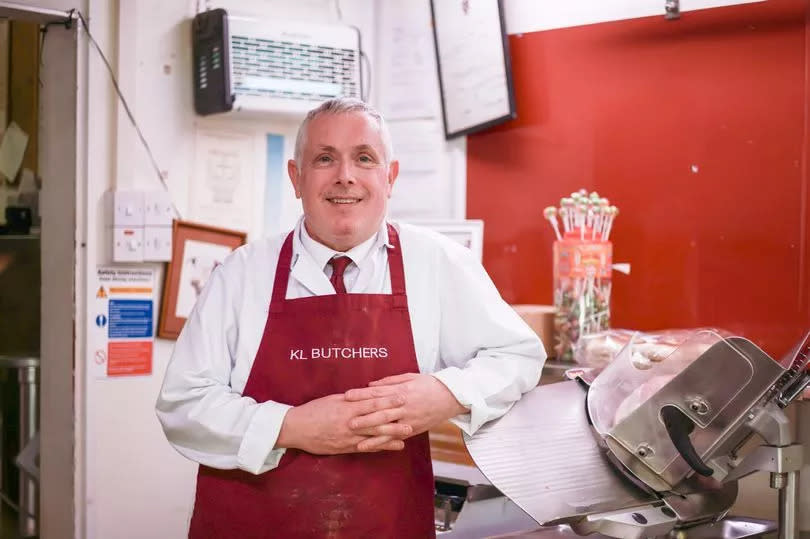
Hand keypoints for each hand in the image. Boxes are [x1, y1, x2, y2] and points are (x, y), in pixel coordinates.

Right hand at [276, 393, 411, 454]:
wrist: (296, 429)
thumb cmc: (313, 411)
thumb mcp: (332, 400)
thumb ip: (350, 399)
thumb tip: (365, 394)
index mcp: (346, 407)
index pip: (371, 402)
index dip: (387, 400)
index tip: (401, 395)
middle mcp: (349, 422)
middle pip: (376, 419)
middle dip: (395, 416)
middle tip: (411, 413)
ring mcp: (348, 436)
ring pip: (374, 435)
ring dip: (392, 433)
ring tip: (408, 431)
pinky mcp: (345, 447)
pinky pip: (367, 447)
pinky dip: (382, 446)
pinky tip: (394, 445)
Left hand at [344, 373, 467, 448]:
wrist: (451, 397)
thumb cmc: (429, 384)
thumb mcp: (409, 377)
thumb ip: (389, 382)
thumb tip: (370, 385)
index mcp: (401, 390)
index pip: (377, 392)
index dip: (361, 394)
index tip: (347, 396)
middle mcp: (404, 405)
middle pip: (380, 411)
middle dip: (363, 417)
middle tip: (347, 421)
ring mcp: (409, 419)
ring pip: (387, 427)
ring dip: (371, 434)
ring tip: (356, 439)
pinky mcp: (413, 429)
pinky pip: (396, 437)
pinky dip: (384, 443)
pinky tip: (372, 447)